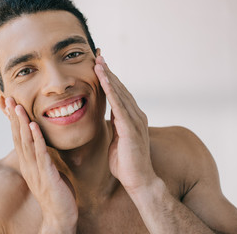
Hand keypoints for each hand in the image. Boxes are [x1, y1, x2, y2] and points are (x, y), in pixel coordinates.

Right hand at [5, 97, 76, 232]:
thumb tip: (43, 145)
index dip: (14, 122)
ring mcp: (36, 171)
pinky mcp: (47, 176)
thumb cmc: (56, 193)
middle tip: (9, 99)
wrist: (60, 217)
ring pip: (26, 143)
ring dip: (22, 124)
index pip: (18, 138)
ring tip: (17, 107)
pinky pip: (41, 154)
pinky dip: (37, 139)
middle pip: (18, 137)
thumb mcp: (47, 171)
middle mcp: (28, 166)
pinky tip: (33, 126)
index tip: (10, 105)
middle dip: (13, 118)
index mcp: (28, 164)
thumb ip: (42, 158)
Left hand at [94, 56, 158, 192]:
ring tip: (99, 61)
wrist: (138, 180)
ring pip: (120, 93)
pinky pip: (118, 105)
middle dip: (108, 72)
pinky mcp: (130, 128)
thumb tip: (109, 117)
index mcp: (131, 118)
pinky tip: (103, 79)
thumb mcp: (117, 140)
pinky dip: (110, 90)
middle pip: (120, 89)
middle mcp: (136, 115)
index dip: (109, 80)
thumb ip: (115, 126)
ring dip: (108, 76)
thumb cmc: (126, 163)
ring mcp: (135, 121)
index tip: (100, 66)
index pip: (119, 94)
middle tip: (98, 56)